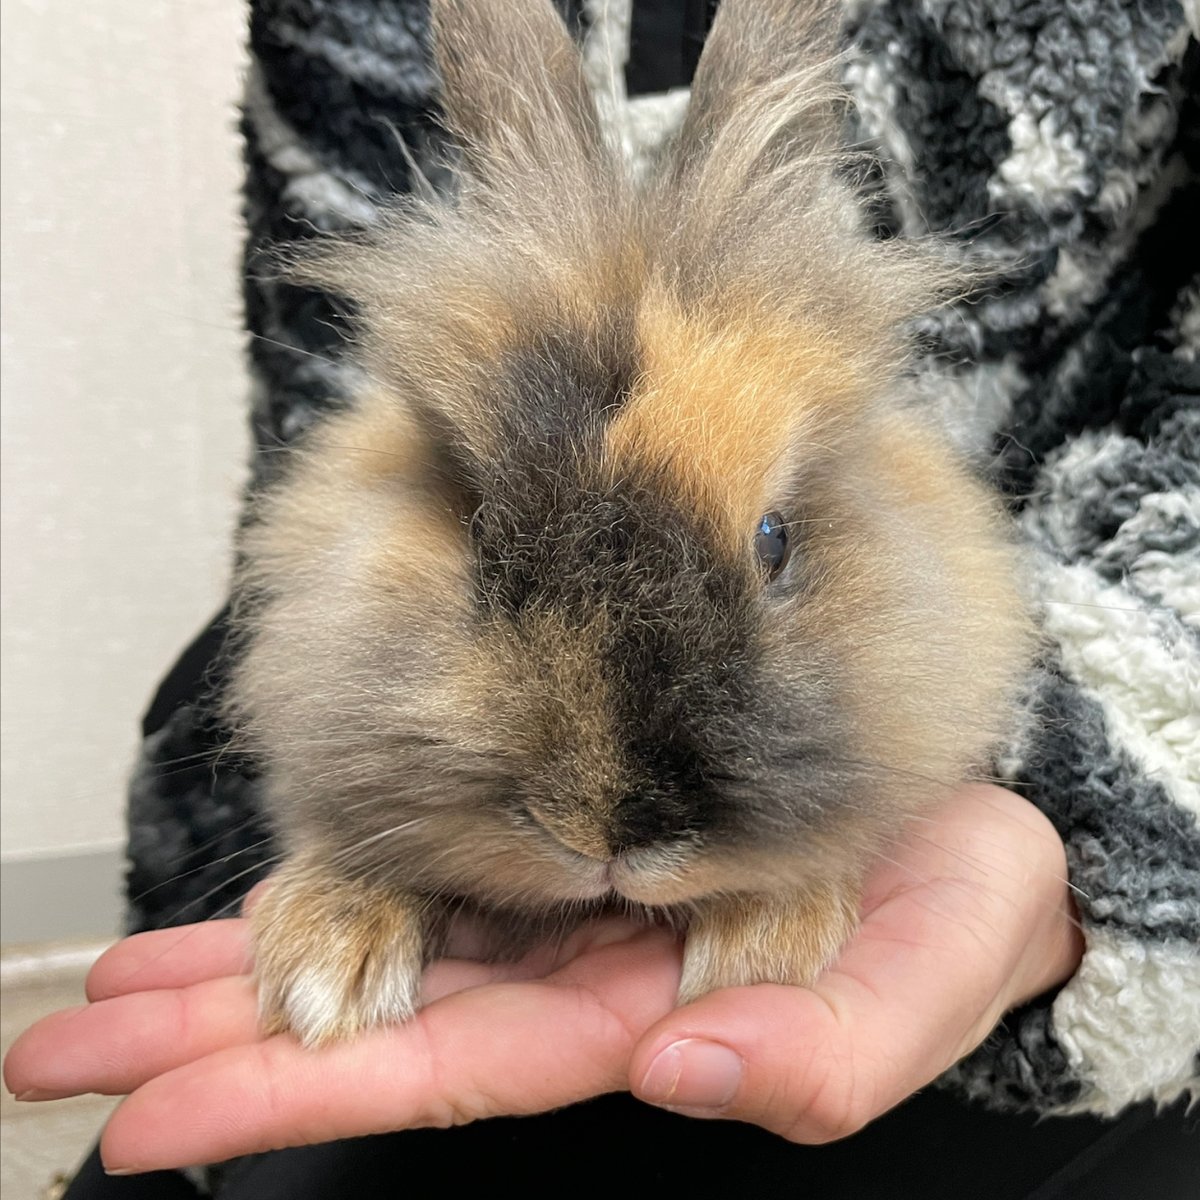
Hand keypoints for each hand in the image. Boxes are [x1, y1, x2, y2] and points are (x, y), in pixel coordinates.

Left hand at [3, 785, 1080, 1170]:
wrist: (965, 824)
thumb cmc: (956, 905)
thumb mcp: (925, 977)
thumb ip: (827, 1047)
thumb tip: (693, 1070)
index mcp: (648, 1019)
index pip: (456, 1072)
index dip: (312, 1094)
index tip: (167, 1114)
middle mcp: (582, 972)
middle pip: (382, 1023)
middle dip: (228, 1046)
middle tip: (76, 1062)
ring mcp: (568, 906)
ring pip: (386, 947)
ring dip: (252, 975)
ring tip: (117, 1000)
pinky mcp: (570, 840)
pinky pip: (436, 868)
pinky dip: (339, 889)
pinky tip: (255, 908)